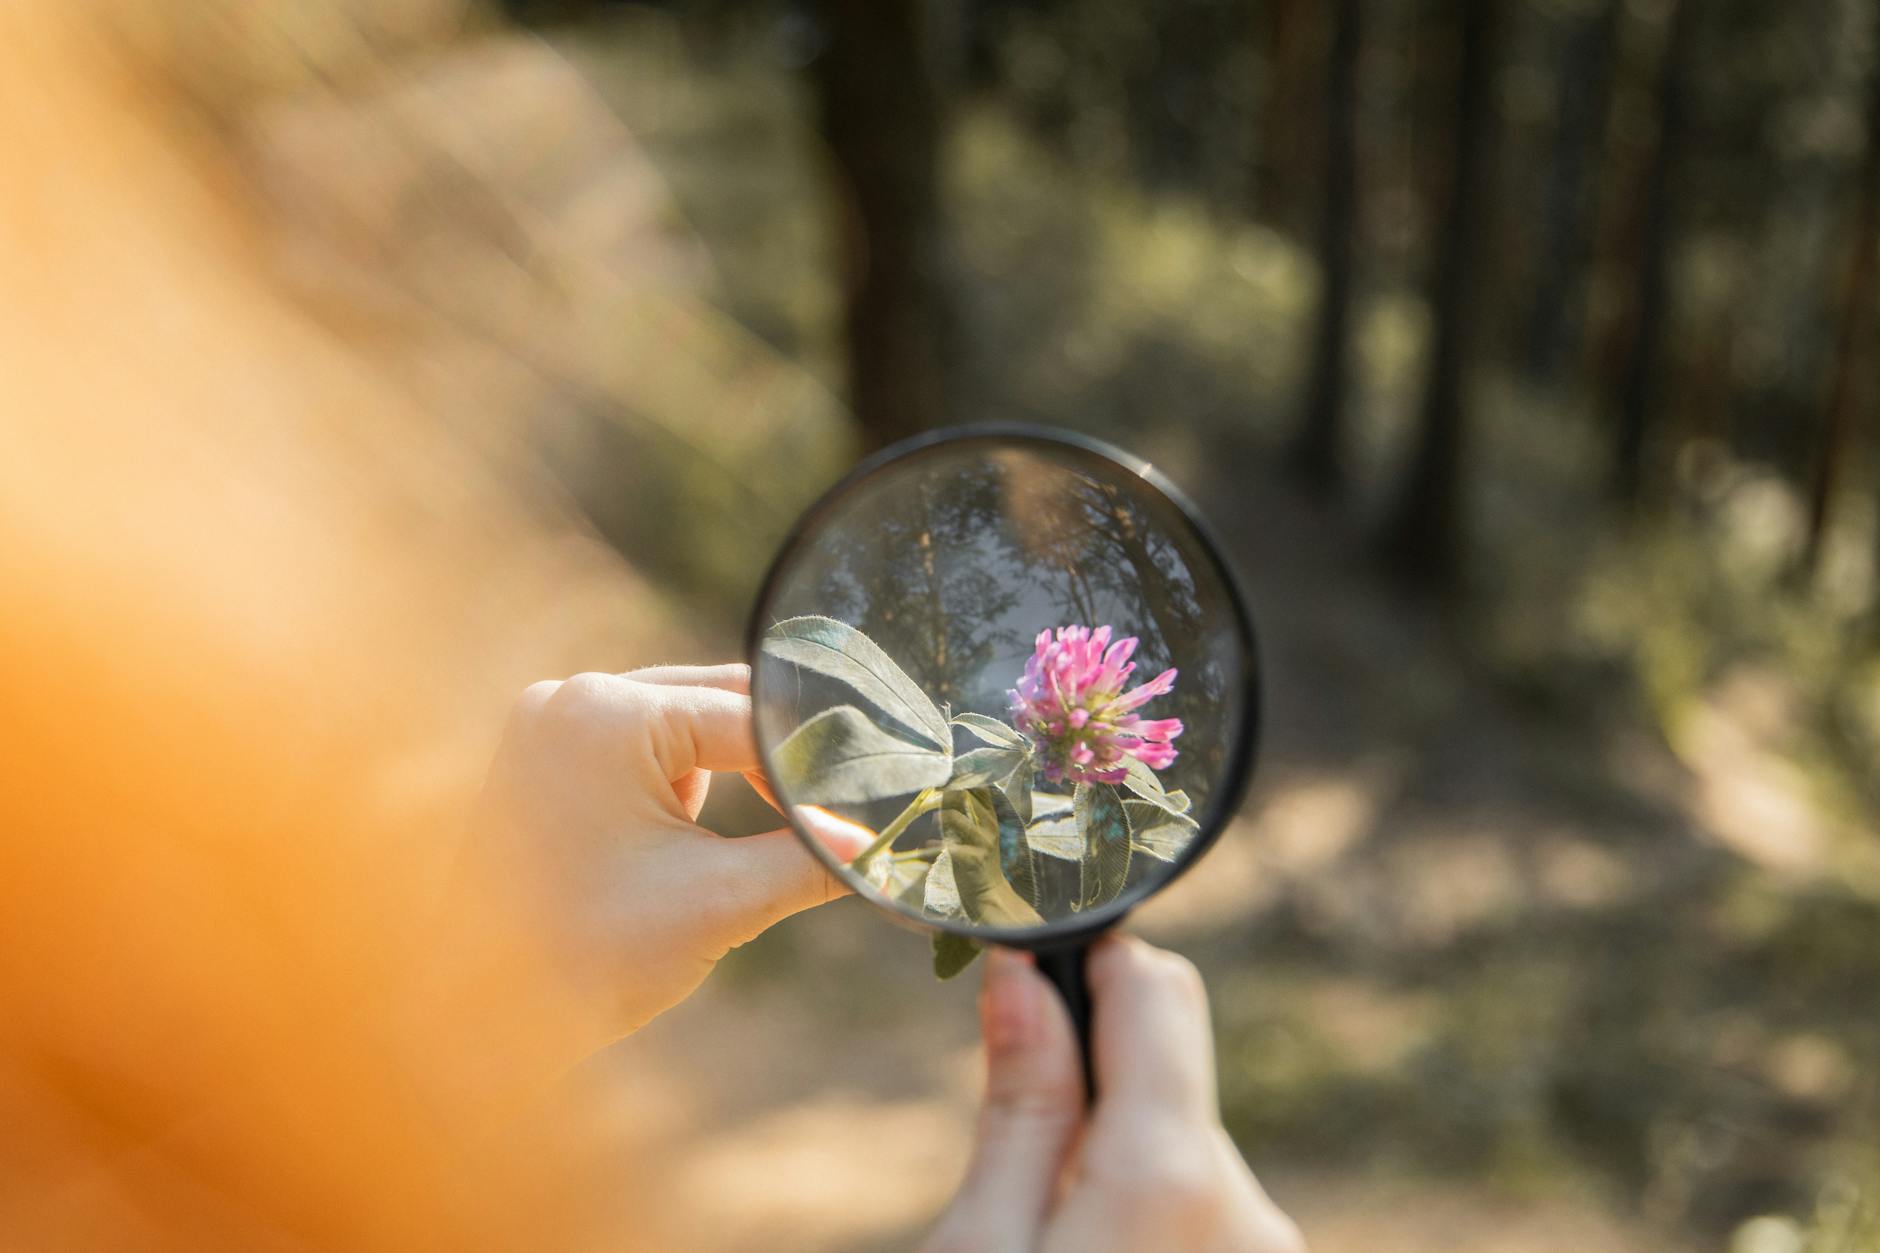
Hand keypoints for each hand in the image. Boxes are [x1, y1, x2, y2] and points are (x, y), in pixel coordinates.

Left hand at [468, 665, 869, 1038]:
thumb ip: (808, 861)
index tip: (866, 809)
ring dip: (728, 772)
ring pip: (678, 724)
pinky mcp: (538, 759)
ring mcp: (546, 725)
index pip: (750, 718)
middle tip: (837, 812)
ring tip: (770, 830)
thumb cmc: (587, 956)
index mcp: (609, 712)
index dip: (814, 768)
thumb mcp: (719, 902)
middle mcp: (570, 698)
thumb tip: (878, 850)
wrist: (468, 1020)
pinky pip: (635, 748)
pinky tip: (695, 837)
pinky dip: (679, 783)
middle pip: (714, 703)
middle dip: (774, 761)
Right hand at [924, 937, 1305, 1252]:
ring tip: (1049, 1237)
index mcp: (1170, 1175)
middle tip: (1012, 1161)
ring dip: (1115, 1163)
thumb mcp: (978, 1247)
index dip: (1084, 967)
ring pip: (1179, 1144)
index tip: (1023, 981)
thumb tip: (1022, 971)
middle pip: (1164, 1072)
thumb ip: (1020, 1109)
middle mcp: (1250, 1209)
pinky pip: (1203, 1208)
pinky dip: (1148, 1216)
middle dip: (1089, 1087)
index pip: (1155, 987)